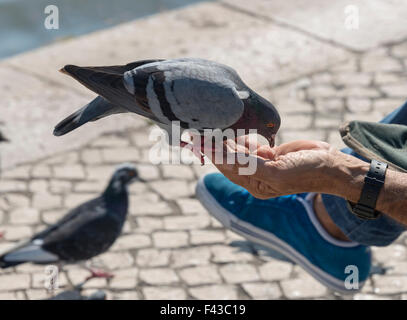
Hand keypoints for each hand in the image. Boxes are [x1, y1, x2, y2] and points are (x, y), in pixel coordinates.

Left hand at [199, 135, 342, 198]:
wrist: (329, 165)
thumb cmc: (305, 172)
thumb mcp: (275, 171)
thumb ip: (249, 165)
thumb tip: (223, 157)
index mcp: (254, 184)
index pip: (227, 167)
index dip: (213, 154)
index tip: (199, 141)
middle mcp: (255, 175)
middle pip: (229, 159)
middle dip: (215, 146)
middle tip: (199, 131)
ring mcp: (262, 163)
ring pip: (238, 151)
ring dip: (226, 140)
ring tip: (211, 127)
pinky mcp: (269, 153)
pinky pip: (250, 145)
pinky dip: (240, 137)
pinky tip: (232, 130)